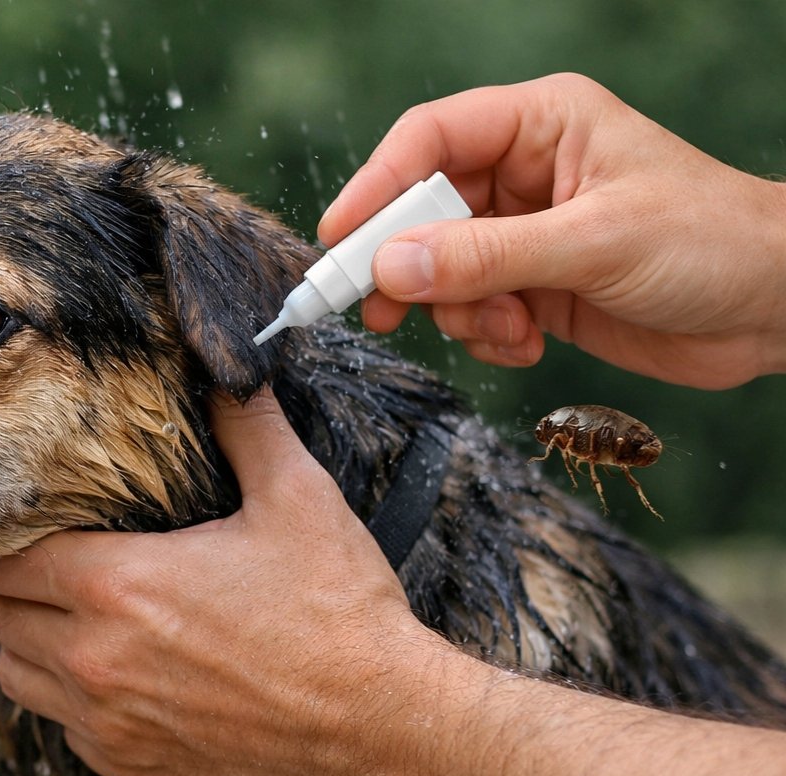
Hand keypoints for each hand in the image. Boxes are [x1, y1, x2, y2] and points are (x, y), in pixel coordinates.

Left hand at [0, 389, 446, 775]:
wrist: (381, 730)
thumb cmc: (340, 616)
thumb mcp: (297, 500)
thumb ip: (246, 428)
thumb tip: (229, 373)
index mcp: (117, 584)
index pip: (7, 560)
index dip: (14, 539)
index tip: (36, 529)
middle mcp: (95, 659)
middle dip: (17, 588)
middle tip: (52, 571)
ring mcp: (107, 723)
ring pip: (16, 677)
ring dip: (32, 646)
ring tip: (76, 623)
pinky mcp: (130, 769)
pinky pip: (63, 729)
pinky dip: (73, 702)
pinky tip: (120, 678)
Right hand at [321, 72, 785, 388]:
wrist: (775, 308)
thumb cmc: (709, 244)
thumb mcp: (592, 243)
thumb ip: (485, 256)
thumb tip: (390, 267)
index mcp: (540, 125)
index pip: (430, 140)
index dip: (377, 187)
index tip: (340, 242)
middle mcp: (525, 174)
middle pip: (422, 211)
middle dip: (408, 266)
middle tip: (380, 310)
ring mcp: (525, 234)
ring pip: (440, 271)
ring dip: (459, 312)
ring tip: (509, 330)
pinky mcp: (533, 288)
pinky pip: (470, 311)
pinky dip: (486, 336)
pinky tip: (529, 343)